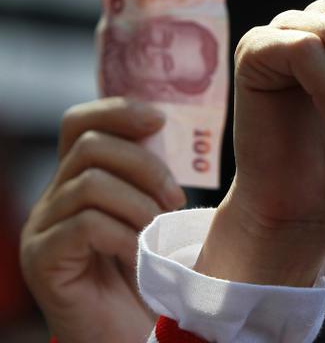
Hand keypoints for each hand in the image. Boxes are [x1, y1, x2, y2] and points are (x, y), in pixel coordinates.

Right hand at [19, 98, 186, 342]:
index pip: (79, 124)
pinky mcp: (43, 262)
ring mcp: (43, 230)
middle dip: (145, 165)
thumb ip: (151, 177)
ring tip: (159, 230)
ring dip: (139, 203)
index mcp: (79, 181)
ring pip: (91, 183)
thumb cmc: (151, 273)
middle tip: (176, 199)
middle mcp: (53, 199)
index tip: (160, 120)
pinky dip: (124, 233)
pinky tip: (138, 252)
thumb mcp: (155, 213)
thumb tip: (169, 129)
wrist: (134, 334)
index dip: (117, 111)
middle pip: (90, 146)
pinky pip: (85, 225)